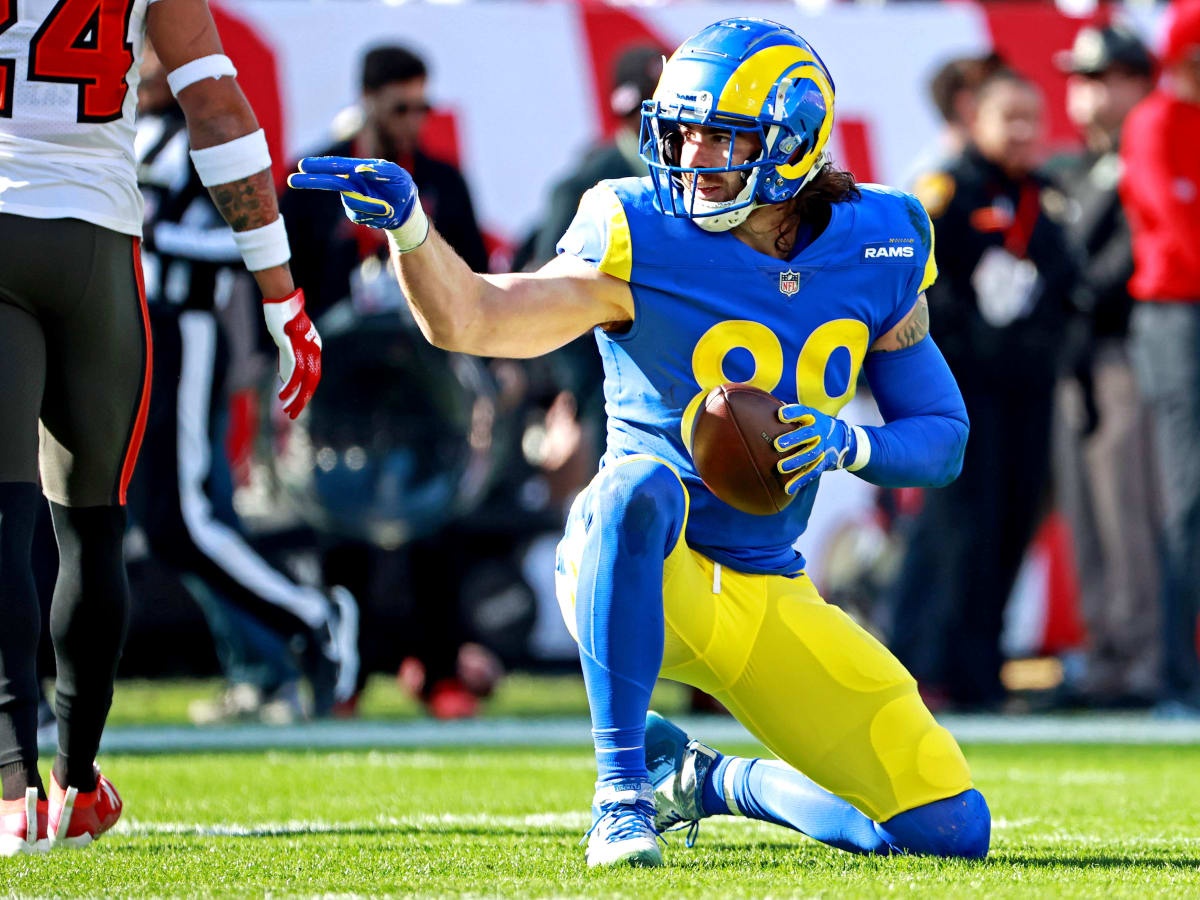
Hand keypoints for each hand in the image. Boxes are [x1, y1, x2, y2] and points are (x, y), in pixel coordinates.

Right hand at [262, 288, 320, 418]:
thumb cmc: (283, 319)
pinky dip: (290, 385)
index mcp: (315, 349)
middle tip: (293, 415)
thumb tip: (285, 378)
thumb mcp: (288, 342)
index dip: (306, 392)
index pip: (314, 376)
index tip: (297, 405)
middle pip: (312, 381)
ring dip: (295, 396)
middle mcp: (314, 349)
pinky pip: (295, 370)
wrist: (281, 300)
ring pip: (304, 379)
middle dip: (302, 400)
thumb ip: (289, 359)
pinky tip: (282, 394)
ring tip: (286, 409)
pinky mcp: (293, 345)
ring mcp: (304, 347)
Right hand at [287, 157, 427, 247]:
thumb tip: (361, 169)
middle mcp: (352, 182)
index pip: (337, 165)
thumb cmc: (402, 187)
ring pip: (350, 202)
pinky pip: (357, 215)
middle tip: (292, 180)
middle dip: (311, 181)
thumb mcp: (399, 176)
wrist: (405, 210)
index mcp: (359, 169)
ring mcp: (353, 197)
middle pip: (328, 181)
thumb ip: (382, 170)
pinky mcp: (356, 213)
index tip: (304, 165)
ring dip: (368, 206)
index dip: (321, 165)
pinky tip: (381, 212)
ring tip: (386, 207)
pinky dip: (371, 215)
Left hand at [773, 403, 856, 493]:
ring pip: (810, 455)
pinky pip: (812, 472)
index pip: (803, 412)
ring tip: (780, 467)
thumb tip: (765, 406)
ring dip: (795, 461)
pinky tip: (788, 488)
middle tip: (777, 445)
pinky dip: (800, 480)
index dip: (793, 412)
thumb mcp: (807, 416)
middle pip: (808, 434)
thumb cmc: (814, 426)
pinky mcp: (823, 462)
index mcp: (813, 418)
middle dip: (793, 439)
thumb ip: (790, 414)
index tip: (780, 414)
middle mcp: (819, 432)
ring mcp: (822, 448)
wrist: (843, 439)